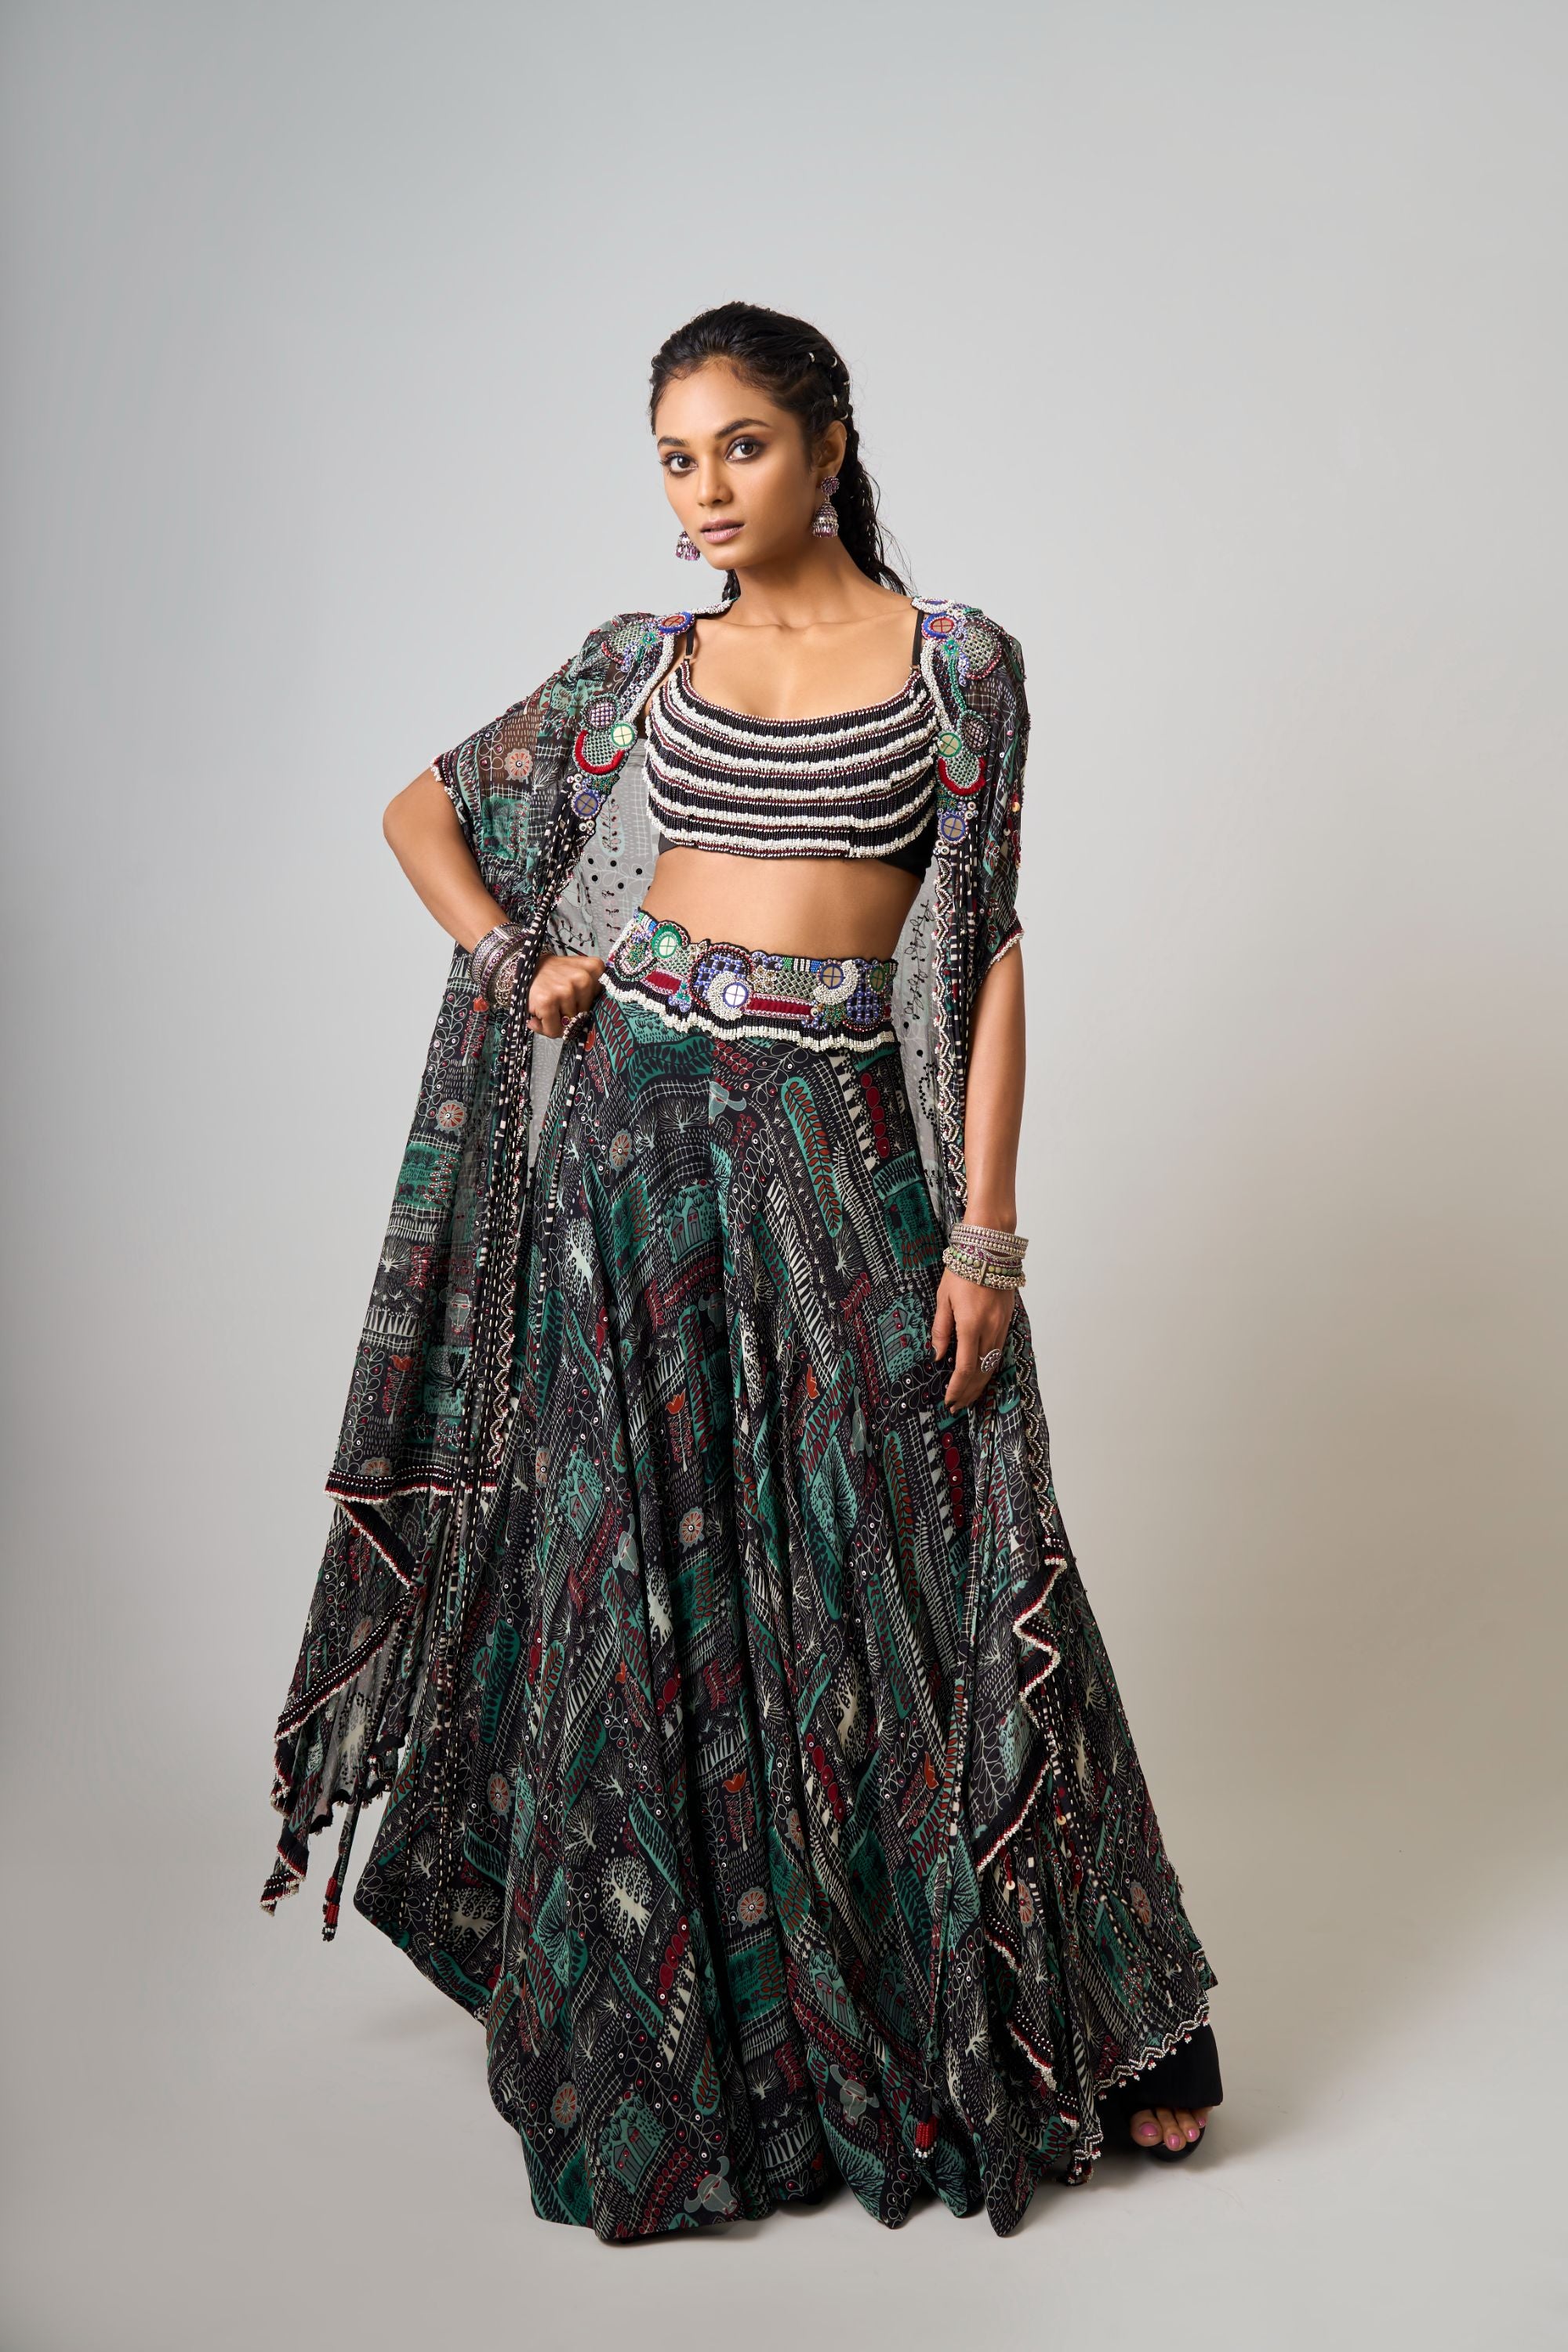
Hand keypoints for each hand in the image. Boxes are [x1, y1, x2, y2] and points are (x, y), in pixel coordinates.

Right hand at [524, 953, 606, 1038]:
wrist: (525, 967)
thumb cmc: (554, 975)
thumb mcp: (578, 974)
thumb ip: (590, 995)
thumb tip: (582, 1025)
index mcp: (595, 968)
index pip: (601, 1002)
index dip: (585, 1005)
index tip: (575, 999)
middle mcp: (584, 978)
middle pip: (585, 1015)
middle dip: (571, 1015)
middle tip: (558, 1003)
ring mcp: (566, 990)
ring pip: (569, 1025)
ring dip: (557, 1022)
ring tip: (548, 1006)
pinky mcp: (548, 1002)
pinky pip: (554, 1031)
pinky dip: (545, 1029)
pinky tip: (540, 1016)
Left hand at [930, 1266, 1015, 1408]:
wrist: (990, 1248)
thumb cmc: (963, 1269)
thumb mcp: (943, 1299)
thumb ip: (941, 1330)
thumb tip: (937, 1356)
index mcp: (970, 1326)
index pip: (964, 1368)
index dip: (957, 1388)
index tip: (948, 1400)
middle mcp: (989, 1330)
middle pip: (981, 1372)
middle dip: (968, 1393)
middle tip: (956, 1406)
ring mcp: (1001, 1326)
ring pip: (992, 1364)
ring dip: (979, 1383)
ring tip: (967, 1397)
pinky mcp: (1007, 1321)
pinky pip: (998, 1351)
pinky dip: (988, 1367)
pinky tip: (980, 1374)